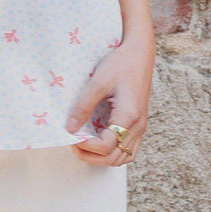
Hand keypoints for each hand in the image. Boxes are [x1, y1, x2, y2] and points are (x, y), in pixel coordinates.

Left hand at [64, 30, 155, 166]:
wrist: (140, 53)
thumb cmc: (120, 64)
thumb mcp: (98, 82)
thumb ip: (83, 106)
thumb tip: (69, 128)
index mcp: (129, 116)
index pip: (106, 146)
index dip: (86, 146)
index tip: (71, 137)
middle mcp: (138, 126)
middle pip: (115, 158)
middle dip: (92, 156)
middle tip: (73, 145)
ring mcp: (141, 127)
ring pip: (123, 157)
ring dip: (102, 157)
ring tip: (84, 145)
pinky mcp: (139, 124)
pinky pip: (128, 149)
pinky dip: (113, 152)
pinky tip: (99, 142)